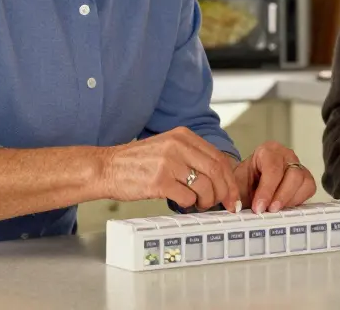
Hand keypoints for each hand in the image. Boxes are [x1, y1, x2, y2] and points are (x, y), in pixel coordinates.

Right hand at [99, 127, 239, 211]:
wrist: (107, 167)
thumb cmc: (137, 162)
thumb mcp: (167, 147)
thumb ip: (191, 156)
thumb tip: (219, 177)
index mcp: (182, 135)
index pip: (218, 157)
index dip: (230, 179)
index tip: (232, 194)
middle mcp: (177, 146)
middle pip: (216, 171)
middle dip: (225, 192)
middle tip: (226, 205)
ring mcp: (168, 163)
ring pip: (204, 186)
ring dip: (206, 201)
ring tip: (199, 204)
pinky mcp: (159, 181)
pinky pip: (186, 198)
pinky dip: (189, 204)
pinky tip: (182, 203)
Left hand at [233, 142, 317, 213]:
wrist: (249, 184)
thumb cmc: (245, 182)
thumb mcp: (236, 184)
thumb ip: (237, 193)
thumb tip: (237, 208)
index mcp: (268, 151)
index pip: (273, 169)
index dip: (267, 190)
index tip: (259, 207)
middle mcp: (286, 155)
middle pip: (293, 175)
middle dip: (281, 197)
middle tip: (269, 211)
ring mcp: (298, 165)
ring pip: (304, 182)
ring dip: (290, 200)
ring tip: (275, 210)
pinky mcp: (306, 178)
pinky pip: (309, 189)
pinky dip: (298, 201)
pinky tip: (285, 207)